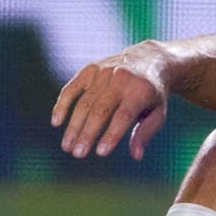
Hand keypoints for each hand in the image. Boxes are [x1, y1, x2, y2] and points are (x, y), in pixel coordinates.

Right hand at [51, 43, 169, 160]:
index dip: (111, 134)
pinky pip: (72, 88)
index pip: (123, 116)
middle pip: (100, 110)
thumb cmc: (153, 94)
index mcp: (140, 91)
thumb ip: (146, 133)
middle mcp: (121, 79)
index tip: (100, 153)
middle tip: (78, 154)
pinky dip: (62, 104)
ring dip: (73, 126)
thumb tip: (136, 156)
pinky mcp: (90, 69)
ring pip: (84, 102)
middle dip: (87, 134)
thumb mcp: (158, 112)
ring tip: (67, 147)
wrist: (150, 59)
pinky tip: (56, 122)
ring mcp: (104, 72)